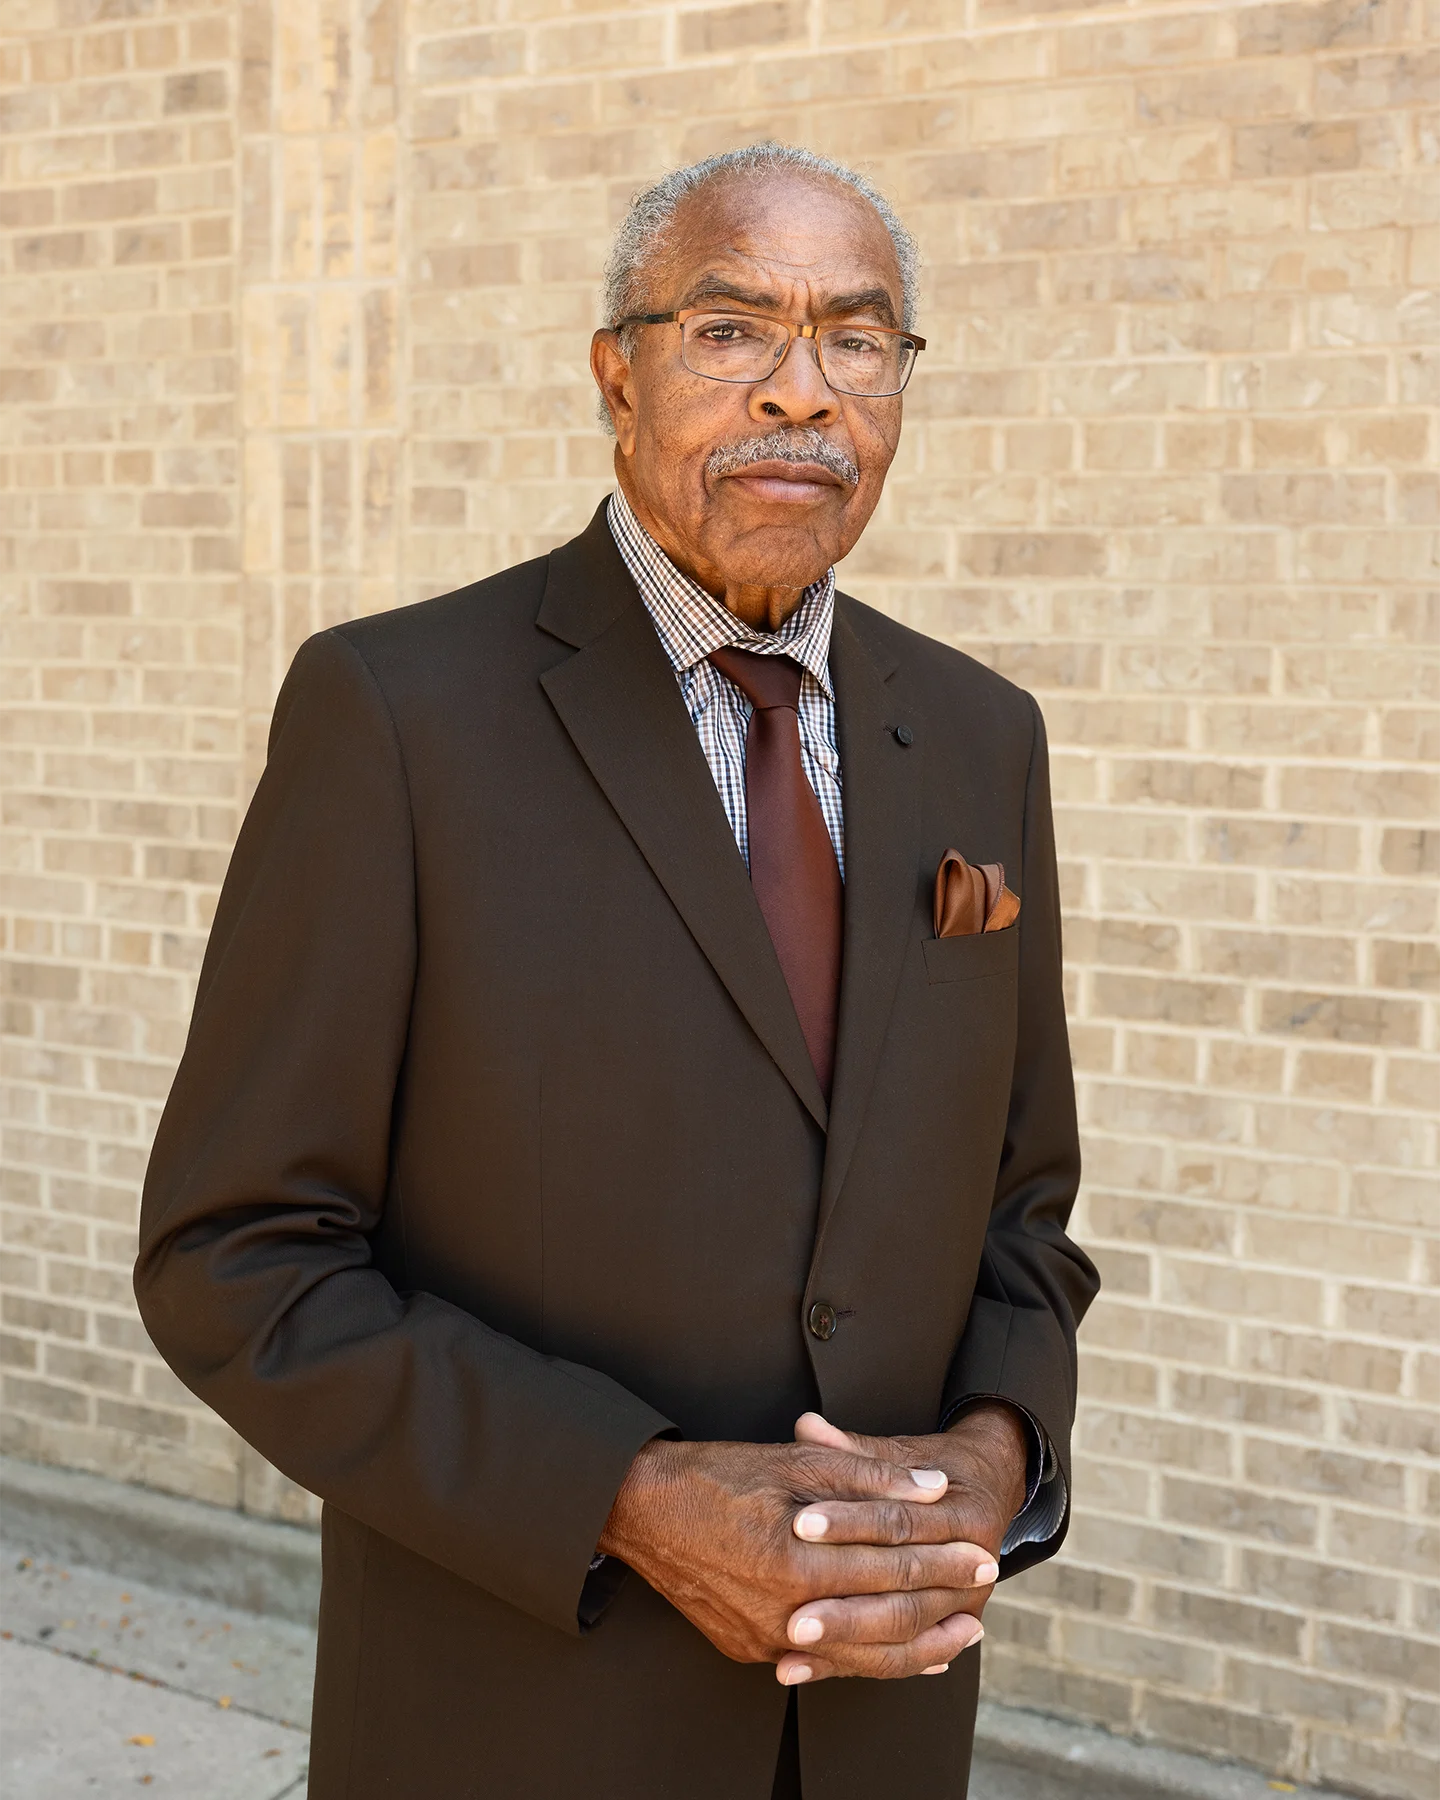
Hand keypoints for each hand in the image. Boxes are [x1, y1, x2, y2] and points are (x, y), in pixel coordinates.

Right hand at [597, 1435, 996, 1682]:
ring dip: (916, 1647)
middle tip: (983, 1583)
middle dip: (941, 1597)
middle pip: (883, 1613)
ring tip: (960, 1636)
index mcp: (796, 1558)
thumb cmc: (717, 1475)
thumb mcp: (794, 1462)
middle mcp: (782, 1611)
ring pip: (859, 1656)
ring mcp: (764, 1639)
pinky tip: (900, 1656)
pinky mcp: (749, 1649)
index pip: (889, 1562)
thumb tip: (932, 1488)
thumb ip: (868, 1477)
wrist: (641, 1509)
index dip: (940, 1556)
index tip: (981, 1550)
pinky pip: (823, 1664)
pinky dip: (867, 1660)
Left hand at [770, 1406, 1028, 1684]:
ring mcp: (966, 1606)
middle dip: (845, 1606)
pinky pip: (895, 1658)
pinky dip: (847, 1665)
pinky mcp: (947, 1630)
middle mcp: (975, 1567)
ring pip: (901, 1634)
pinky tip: (800, 1668)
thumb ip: (854, 1450)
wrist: (991, 1488)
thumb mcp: (900, 1452)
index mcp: (964, 1515)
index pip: (896, 1522)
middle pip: (902, 1592)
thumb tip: (806, 1425)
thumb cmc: (936, 1467)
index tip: (798, 1525)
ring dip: (844, 1645)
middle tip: (794, 1616)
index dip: (848, 1523)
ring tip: (791, 1646)